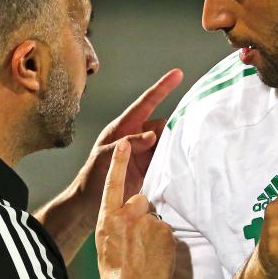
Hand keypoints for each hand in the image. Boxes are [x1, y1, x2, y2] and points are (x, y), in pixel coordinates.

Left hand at [78, 69, 183, 204]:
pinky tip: (183, 163)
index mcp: (124, 127)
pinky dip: (175, 159)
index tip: (178, 74)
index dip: (162, 88)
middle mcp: (137, 137)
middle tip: (188, 133)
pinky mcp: (151, 168)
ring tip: (186, 150)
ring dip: (176, 144)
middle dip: (175, 126)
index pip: (146, 103)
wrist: (90, 205)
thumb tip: (153, 134)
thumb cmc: (92, 177)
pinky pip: (167, 158)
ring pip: (168, 141)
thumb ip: (127, 144)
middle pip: (162, 124)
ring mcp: (145, 153)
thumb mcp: (105, 157)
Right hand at [95, 139, 176, 278]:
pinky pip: (166, 231)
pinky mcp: (165, 231)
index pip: (113, 184)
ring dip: (153, 231)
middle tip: (138, 240)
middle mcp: (127, 215)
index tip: (123, 143)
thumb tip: (122, 224)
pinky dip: (164, 242)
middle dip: (141, 214)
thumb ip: (114, 227)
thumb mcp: (104, 246)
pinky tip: (156, 257)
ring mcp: (147, 222)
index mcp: (107, 218)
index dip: (119, 163)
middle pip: (140, 201)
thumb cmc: (115, 275)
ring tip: (146, 254)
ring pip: (154, 219)